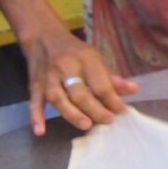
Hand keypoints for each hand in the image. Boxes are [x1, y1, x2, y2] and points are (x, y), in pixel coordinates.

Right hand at [21, 29, 137, 135]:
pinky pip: (34, 101)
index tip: (121, 111)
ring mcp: (48, 77)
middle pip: (79, 93)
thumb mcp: (95, 58)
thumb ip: (111, 77)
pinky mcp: (34, 84)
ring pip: (57, 98)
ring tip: (86, 125)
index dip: (112, 100)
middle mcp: (65, 67)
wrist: (43, 36)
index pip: (100, 84)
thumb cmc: (74, 51)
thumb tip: (133, 90)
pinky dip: (36, 116)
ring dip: (71, 114)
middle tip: (107, 120)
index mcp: (85, 59)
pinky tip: (40, 131)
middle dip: (94, 109)